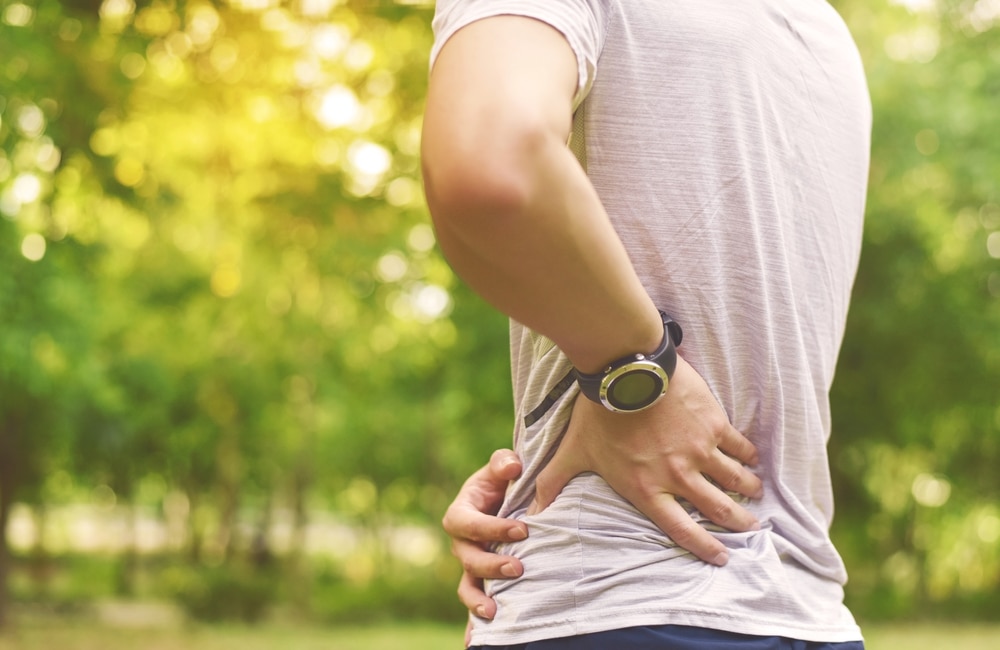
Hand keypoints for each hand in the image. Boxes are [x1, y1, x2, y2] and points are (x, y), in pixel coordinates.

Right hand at [442, 449, 527, 635]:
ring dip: (478, 600)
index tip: (522, 530)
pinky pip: (474, 604)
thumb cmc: (503, 482)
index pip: (468, 523)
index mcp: (460, 514)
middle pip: (467, 559)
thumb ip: (504, 463)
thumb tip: (512, 466)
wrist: (507, 500)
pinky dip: (474, 624)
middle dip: (491, 566)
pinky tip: (475, 642)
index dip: (492, 528)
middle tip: (518, 568)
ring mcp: (470, 565)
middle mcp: (461, 544)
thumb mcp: (501, 467)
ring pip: (467, 586)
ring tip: (495, 612)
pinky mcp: (481, 581)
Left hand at [528, 355, 762, 565]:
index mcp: (648, 490)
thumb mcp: (573, 452)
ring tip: (755, 492)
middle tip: (751, 526)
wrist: (626, 372)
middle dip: (739, 522)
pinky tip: (753, 459)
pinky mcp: (714, 425)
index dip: (705, 547)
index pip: (682, 529)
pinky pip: (739, 447)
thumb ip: (554, 483)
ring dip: (748, 488)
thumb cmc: (598, 415)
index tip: (723, 556)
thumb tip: (530, 512)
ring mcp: (700, 451)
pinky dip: (749, 456)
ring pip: (735, 479)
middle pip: (718, 509)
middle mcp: (679, 476)